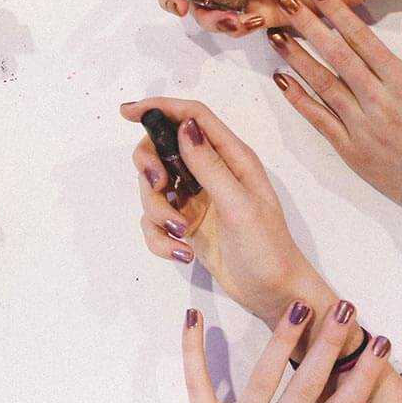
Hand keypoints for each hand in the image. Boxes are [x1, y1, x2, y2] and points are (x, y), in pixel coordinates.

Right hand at [121, 97, 327, 327]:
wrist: (274, 294)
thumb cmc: (268, 248)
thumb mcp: (240, 206)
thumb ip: (210, 167)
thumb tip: (185, 126)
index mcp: (231, 157)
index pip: (192, 117)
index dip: (160, 108)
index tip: (128, 113)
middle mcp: (210, 171)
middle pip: (161, 149)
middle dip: (150, 169)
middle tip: (159, 190)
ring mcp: (195, 198)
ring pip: (153, 188)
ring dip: (157, 211)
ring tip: (181, 234)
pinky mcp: (186, 223)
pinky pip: (154, 221)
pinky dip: (160, 237)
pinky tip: (181, 252)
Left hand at [180, 303, 398, 402]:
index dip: (362, 377)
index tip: (379, 346)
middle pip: (305, 387)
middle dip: (326, 346)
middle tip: (342, 310)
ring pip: (262, 378)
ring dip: (281, 340)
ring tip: (297, 306)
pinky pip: (196, 381)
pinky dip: (192, 347)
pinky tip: (193, 316)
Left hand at [268, 0, 401, 220]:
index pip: (363, 38)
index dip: (338, 11)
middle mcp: (379, 101)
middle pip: (337, 56)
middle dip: (309, 25)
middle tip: (285, 1)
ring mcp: (362, 126)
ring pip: (323, 85)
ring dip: (296, 58)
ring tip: (274, 35)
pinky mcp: (350, 150)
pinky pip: (319, 120)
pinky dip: (299, 99)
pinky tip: (281, 80)